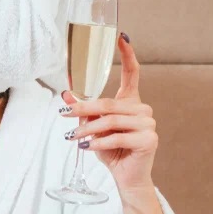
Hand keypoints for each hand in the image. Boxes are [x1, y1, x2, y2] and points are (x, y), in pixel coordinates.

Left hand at [61, 34, 157, 191]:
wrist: (126, 176)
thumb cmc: (111, 150)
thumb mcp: (92, 129)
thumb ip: (84, 112)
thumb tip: (65, 95)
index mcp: (131, 102)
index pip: (132, 74)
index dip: (128, 54)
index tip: (122, 37)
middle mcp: (143, 110)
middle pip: (108, 103)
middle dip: (83, 109)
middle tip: (63, 115)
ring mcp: (149, 124)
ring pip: (111, 120)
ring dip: (87, 130)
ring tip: (73, 138)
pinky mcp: (149, 139)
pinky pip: (117, 136)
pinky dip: (98, 142)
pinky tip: (87, 147)